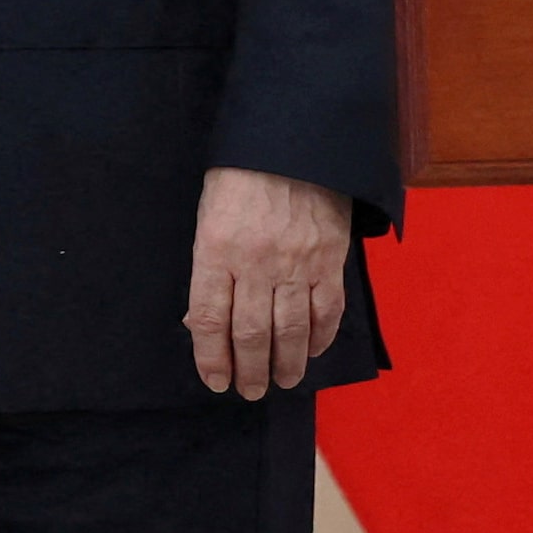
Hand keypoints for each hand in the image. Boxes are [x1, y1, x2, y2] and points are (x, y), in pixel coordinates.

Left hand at [188, 167, 348, 399]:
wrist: (292, 141)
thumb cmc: (240, 177)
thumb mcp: (209, 216)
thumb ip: (208, 268)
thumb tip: (202, 321)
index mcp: (216, 249)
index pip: (209, 318)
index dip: (211, 357)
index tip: (216, 381)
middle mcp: (255, 263)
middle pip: (251, 333)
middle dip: (250, 371)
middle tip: (250, 391)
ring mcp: (296, 263)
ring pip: (291, 331)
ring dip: (287, 364)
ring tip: (283, 382)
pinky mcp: (330, 260)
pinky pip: (327, 311)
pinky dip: (320, 338)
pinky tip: (313, 351)